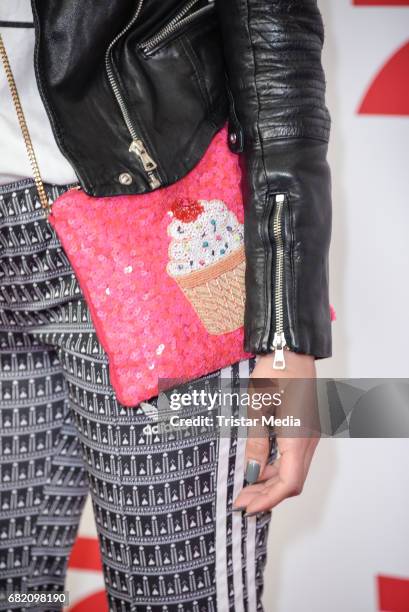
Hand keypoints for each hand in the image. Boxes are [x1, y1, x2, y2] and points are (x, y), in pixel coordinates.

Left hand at [233, 351, 319, 514]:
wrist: (291, 350)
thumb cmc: (273, 373)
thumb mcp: (257, 407)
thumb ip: (255, 442)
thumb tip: (251, 472)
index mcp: (298, 437)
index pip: (288, 482)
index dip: (268, 499)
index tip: (246, 507)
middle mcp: (309, 440)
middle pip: (292, 481)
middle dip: (266, 495)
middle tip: (240, 500)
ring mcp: (310, 435)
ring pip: (293, 471)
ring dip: (271, 482)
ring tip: (246, 487)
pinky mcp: (306, 429)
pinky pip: (294, 458)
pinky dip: (276, 468)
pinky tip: (259, 466)